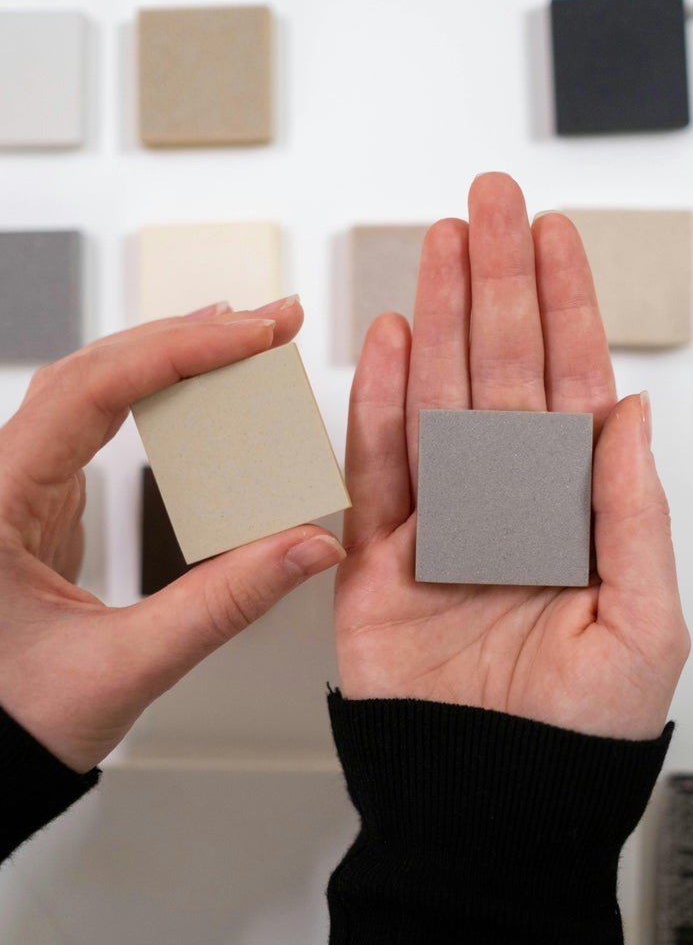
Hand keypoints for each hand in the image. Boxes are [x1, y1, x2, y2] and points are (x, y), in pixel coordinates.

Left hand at [0, 299, 344, 772]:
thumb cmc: (14, 720)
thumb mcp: (126, 666)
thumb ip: (224, 604)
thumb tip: (310, 547)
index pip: (92, 389)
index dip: (182, 351)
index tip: (255, 334)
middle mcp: (0, 478)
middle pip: (94, 370)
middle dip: (188, 337)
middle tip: (270, 323)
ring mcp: (18, 485)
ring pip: (93, 387)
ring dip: (170, 356)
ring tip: (242, 338)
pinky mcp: (41, 500)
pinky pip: (98, 423)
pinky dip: (156, 395)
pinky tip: (197, 389)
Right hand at [334, 173, 688, 739]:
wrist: (489, 800)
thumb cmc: (576, 732)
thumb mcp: (641, 624)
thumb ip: (630, 511)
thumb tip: (633, 411)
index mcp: (572, 510)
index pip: (571, 386)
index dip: (565, 308)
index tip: (554, 238)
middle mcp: (506, 501)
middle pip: (502, 370)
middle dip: (498, 283)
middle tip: (490, 204)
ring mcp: (440, 520)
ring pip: (439, 397)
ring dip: (439, 318)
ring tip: (442, 245)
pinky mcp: (378, 555)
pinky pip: (376, 466)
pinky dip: (378, 403)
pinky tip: (388, 340)